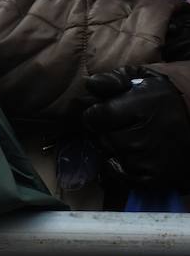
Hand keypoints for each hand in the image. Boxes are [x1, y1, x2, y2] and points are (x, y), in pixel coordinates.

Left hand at [83, 66, 189, 186]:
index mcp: (141, 107)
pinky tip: (129, 157)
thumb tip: (90, 84)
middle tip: (117, 127)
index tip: (102, 114)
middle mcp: (145, 135)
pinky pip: (123, 177)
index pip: (96, 117)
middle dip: (104, 132)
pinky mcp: (157, 177)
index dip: (95, 115)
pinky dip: (120, 168)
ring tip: (128, 140)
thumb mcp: (141, 78)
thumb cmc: (164, 98)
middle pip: (103, 139)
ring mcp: (152, 159)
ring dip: (113, 149)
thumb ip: (113, 79)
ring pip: (112, 156)